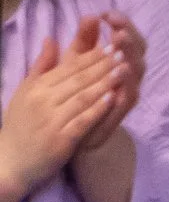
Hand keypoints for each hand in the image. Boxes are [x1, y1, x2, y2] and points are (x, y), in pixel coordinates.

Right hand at [0, 35, 125, 201]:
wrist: (10, 162)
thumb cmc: (19, 125)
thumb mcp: (24, 92)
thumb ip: (40, 67)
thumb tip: (50, 39)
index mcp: (36, 88)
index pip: (68, 68)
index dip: (91, 56)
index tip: (111, 46)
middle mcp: (43, 101)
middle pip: (79, 80)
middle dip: (103, 65)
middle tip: (123, 53)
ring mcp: (52, 121)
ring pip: (83, 97)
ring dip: (106, 82)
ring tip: (125, 70)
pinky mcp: (61, 140)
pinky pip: (83, 120)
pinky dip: (99, 108)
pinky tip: (115, 98)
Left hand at [66, 15, 144, 151]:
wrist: (69, 129)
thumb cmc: (74, 92)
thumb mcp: (74, 61)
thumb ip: (83, 40)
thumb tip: (89, 14)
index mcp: (118, 60)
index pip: (127, 37)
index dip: (123, 24)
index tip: (108, 13)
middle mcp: (128, 74)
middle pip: (138, 51)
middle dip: (130, 36)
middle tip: (118, 26)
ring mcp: (127, 91)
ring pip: (137, 70)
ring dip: (130, 54)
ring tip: (121, 40)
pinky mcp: (121, 111)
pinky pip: (129, 94)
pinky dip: (127, 81)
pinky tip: (122, 69)